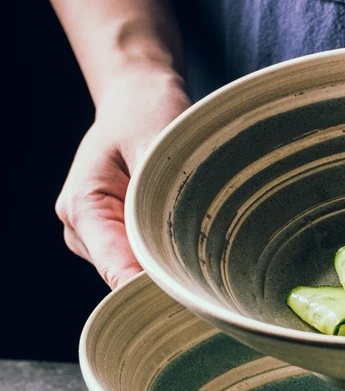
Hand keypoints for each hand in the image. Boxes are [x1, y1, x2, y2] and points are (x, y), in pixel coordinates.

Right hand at [56, 65, 190, 287]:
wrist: (135, 97)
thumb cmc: (146, 113)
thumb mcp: (157, 144)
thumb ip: (159, 197)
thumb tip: (174, 253)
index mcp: (83, 207)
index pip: (118, 271)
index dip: (158, 287)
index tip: (196, 293)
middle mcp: (82, 231)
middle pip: (129, 278)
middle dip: (169, 276)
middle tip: (216, 268)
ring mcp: (97, 238)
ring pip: (140, 274)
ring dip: (171, 263)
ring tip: (202, 235)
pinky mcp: (116, 238)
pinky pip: (146, 260)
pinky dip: (169, 253)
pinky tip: (191, 235)